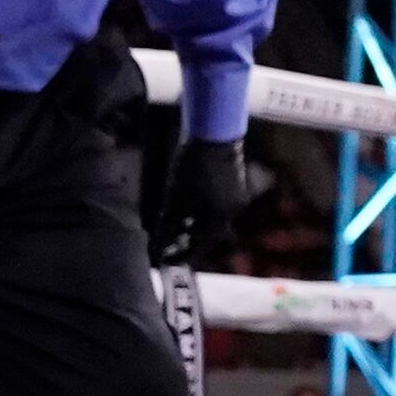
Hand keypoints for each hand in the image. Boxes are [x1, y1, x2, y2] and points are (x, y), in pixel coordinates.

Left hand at [157, 138, 247, 269]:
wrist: (214, 135)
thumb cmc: (192, 166)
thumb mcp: (176, 196)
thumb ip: (169, 221)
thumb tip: (159, 240)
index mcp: (220, 219)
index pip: (200, 246)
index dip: (182, 254)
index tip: (166, 260)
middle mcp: (232, 213)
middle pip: (208, 234)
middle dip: (189, 241)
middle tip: (169, 246)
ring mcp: (236, 199)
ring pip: (212, 220)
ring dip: (195, 226)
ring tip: (175, 229)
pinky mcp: (235, 187)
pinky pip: (217, 208)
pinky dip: (202, 213)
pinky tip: (187, 211)